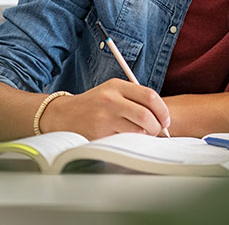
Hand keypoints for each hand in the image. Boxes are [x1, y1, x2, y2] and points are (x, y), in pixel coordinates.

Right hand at [40, 78, 170, 139]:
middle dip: (157, 127)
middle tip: (158, 131)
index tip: (166, 119)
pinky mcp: (98, 134)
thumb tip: (161, 114)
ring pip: (137, 131)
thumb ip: (134, 97)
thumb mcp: (111, 91)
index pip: (149, 96)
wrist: (63, 115)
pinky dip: (131, 143)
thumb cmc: (93, 104)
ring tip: (141, 134)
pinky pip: (124, 141)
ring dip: (144, 136)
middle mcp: (110, 100)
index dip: (162, 110)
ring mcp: (104, 118)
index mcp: (116, 85)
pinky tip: (127, 140)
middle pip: (146, 115)